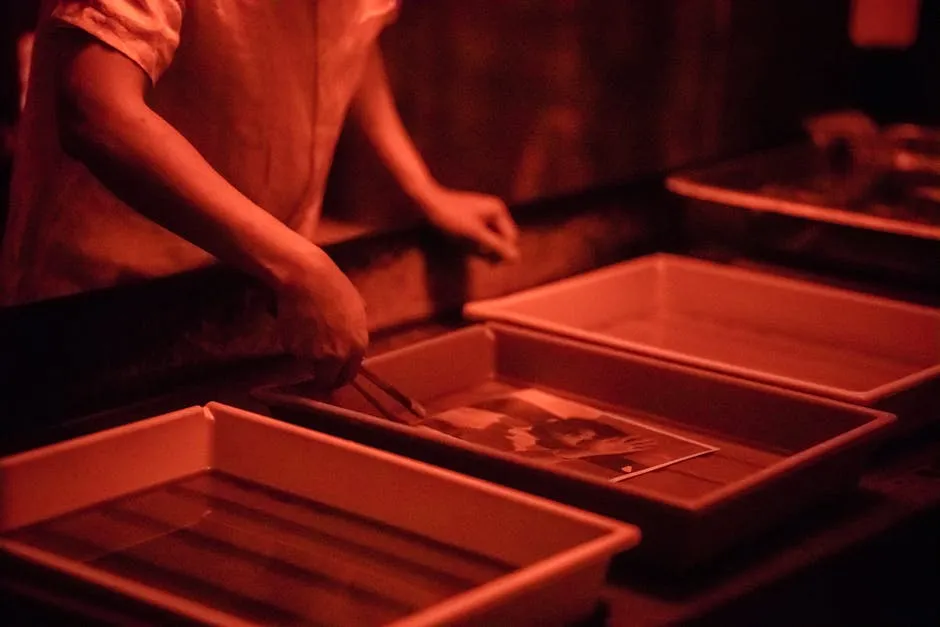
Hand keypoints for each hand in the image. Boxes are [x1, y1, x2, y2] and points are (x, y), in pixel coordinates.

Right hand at [276, 248, 368, 389]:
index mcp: (358, 347)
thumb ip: (356, 331)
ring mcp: (314, 355)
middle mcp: (338, 356)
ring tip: (305, 334)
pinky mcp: (293, 349)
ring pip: (309, 366)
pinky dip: (293, 345)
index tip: (332, 374)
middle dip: (321, 376)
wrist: (306, 277)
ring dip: (307, 358)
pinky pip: (294, 352)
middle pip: (328, 381)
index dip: (338, 376)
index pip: (348, 376)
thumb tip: (353, 341)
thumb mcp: (357, 308)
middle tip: (315, 367)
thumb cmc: (334, 286)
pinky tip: (295, 325)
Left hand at [420, 186, 519, 262]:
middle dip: (489, 249)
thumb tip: (517, 259)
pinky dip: (472, 243)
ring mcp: (484, 214)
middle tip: (470, 250)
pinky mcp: (473, 218)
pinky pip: (480, 236)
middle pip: (501, 239)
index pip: (510, 238)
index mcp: (498, 210)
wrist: (427, 203)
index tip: (487, 262)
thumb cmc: (450, 218)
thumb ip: (496, 247)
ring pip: (490, 239)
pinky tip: (459, 241)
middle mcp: (494, 210)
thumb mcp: (475, 235)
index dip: (501, 252)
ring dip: (480, 247)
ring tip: (463, 243)